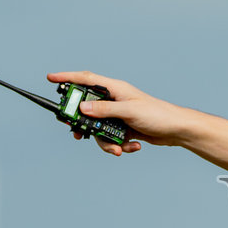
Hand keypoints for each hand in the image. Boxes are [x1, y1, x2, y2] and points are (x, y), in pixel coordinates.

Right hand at [45, 71, 193, 157]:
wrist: (177, 130)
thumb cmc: (158, 114)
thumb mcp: (128, 111)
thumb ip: (104, 109)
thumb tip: (82, 107)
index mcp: (114, 89)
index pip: (86, 79)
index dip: (67, 78)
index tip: (50, 79)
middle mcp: (114, 100)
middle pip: (87, 109)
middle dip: (83, 124)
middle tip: (78, 133)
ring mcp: (117, 115)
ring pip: (98, 129)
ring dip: (106, 142)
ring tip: (119, 149)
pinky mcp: (123, 129)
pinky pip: (111, 138)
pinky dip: (119, 145)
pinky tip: (133, 146)